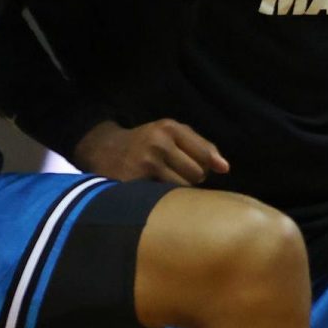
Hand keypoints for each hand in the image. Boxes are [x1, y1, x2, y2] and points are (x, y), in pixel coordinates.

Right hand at [74, 117, 226, 185]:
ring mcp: (143, 164)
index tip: (202, 169)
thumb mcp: (172, 133)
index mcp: (169, 129)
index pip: (206, 155)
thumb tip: (225, 168)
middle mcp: (157, 144)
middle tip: (176, 173)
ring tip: (163, 181)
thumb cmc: (147, 141)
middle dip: (192, 177)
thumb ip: (202, 146)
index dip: (208, 166)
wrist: (102, 148)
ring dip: (178, 190)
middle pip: (197, 174)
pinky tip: (152, 190)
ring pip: (182, 188)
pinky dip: (162, 198)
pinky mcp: (131, 183)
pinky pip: (162, 197)